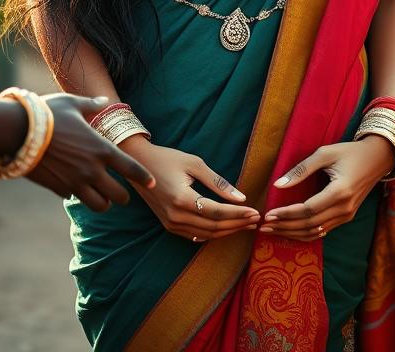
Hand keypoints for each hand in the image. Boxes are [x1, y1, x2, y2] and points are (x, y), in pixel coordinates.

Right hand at [26, 94, 154, 210]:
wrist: (19, 131)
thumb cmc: (49, 113)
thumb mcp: (74, 103)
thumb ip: (92, 105)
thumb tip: (104, 101)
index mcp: (101, 149)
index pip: (131, 168)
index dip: (144, 177)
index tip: (152, 182)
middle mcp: (92, 170)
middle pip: (118, 196)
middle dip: (122, 196)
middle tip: (122, 193)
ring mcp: (75, 182)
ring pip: (98, 205)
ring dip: (103, 202)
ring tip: (102, 196)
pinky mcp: (58, 189)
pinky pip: (73, 197)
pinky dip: (76, 194)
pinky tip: (73, 185)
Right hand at [122, 138, 259, 241]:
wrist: (139, 165)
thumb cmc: (168, 158)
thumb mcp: (195, 164)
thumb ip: (218, 182)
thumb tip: (241, 197)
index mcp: (182, 199)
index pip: (217, 212)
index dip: (238, 214)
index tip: (255, 211)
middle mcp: (175, 216)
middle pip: (213, 226)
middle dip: (237, 224)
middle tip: (255, 219)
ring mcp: (170, 224)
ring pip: (206, 234)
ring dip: (228, 230)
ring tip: (245, 223)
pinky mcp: (169, 226)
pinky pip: (195, 235)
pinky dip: (213, 233)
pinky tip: (226, 227)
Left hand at [261, 137, 394, 240]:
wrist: (377, 158)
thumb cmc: (349, 152)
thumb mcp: (324, 153)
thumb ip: (301, 169)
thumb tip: (277, 184)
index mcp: (340, 191)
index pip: (307, 210)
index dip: (286, 214)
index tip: (268, 214)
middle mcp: (344, 208)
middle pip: (309, 225)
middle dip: (285, 227)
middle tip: (264, 226)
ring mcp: (347, 215)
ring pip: (315, 232)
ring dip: (293, 233)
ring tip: (273, 230)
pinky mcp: (347, 217)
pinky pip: (323, 230)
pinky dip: (305, 232)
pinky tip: (291, 230)